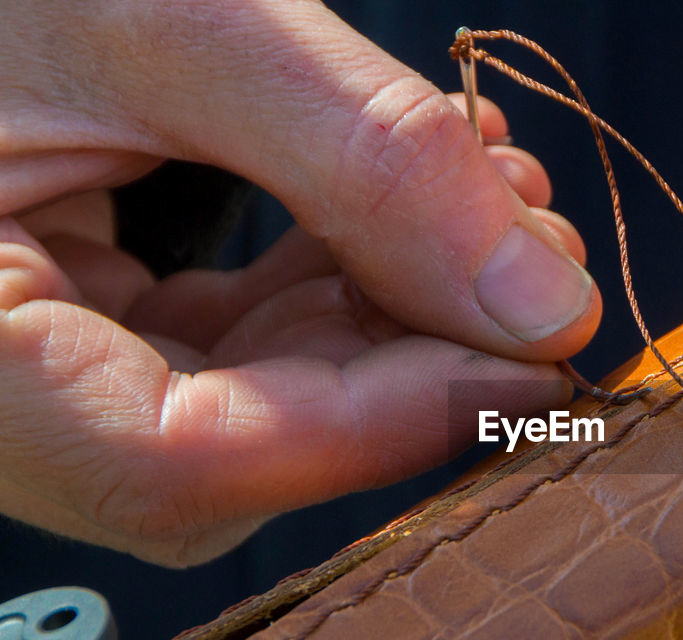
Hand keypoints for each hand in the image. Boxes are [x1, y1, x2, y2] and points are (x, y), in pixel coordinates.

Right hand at [0, 0, 598, 565]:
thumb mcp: (163, 17)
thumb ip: (355, 154)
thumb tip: (542, 302)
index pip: (173, 461)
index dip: (378, 426)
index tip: (536, 364)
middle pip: (237, 448)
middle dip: (415, 358)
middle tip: (537, 270)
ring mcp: (34, 360)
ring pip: (255, 399)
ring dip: (398, 311)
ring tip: (491, 207)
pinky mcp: (84, 317)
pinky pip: (231, 342)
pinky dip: (340, 280)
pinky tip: (415, 204)